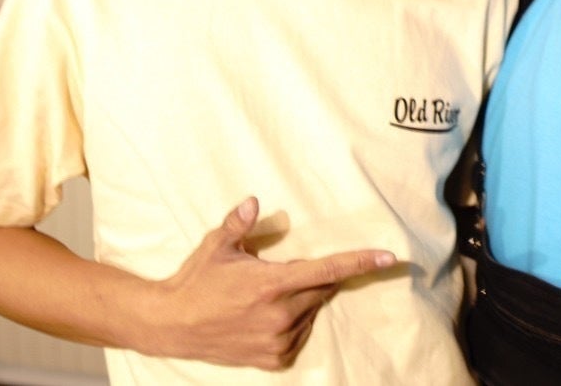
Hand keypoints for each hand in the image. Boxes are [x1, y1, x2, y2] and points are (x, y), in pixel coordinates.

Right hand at [138, 197, 398, 368]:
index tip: (389, 257)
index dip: (360, 262)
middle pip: (322, 289)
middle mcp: (279, 315)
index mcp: (271, 284)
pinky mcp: (273, 358)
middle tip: (286, 270)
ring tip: (265, 294)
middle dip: (315, 276)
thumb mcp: (216, 246)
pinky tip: (266, 315)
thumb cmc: (196, 280)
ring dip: (301, 300)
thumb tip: (254, 202)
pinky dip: (292, 322)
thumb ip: (239, 224)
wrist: (171, 325)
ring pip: (310, 312)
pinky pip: (298, 335)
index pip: (328, 270)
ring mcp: (277, 340)